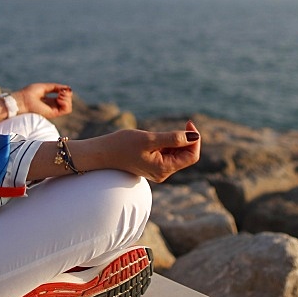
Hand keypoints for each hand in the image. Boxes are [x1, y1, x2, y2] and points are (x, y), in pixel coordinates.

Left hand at [14, 82, 72, 118]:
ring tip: (59, 95)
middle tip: (60, 91)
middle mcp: (53, 106)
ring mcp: (53, 110)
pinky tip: (59, 98)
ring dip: (67, 98)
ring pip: (68, 106)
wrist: (22, 101)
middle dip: (67, 94)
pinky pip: (67, 110)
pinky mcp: (53, 113)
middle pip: (68, 101)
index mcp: (50, 101)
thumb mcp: (44, 87)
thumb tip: (68, 88)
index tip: (60, 88)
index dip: (65, 91)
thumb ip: (56, 87)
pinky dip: (66, 102)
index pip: (64, 97)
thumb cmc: (29, 93)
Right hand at [84, 120, 200, 182]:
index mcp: (164, 169)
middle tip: (182, 124)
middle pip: (186, 155)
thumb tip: (194, 137)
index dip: (195, 140)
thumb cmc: (122, 145)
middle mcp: (163, 172)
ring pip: (178, 154)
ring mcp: (159, 169)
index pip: (192, 156)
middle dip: (187, 139)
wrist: (102, 153)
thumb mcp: (150, 139)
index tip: (188, 124)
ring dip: (177, 141)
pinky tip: (156, 138)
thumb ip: (173, 138)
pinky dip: (168, 143)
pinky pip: (168, 153)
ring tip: (160, 134)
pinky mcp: (153, 164)